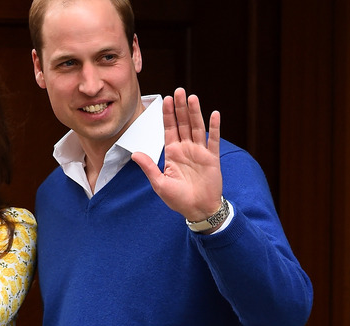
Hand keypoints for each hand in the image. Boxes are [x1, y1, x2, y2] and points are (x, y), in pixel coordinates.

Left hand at [131, 87, 222, 221]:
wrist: (197, 210)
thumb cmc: (177, 199)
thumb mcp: (159, 183)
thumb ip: (149, 167)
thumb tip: (134, 153)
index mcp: (172, 153)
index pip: (169, 129)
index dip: (168, 114)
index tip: (166, 99)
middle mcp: (186, 149)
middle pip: (183, 124)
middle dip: (180, 108)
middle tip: (178, 91)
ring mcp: (200, 152)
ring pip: (197, 128)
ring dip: (195, 113)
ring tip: (192, 98)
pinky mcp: (212, 158)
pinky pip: (213, 140)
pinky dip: (214, 128)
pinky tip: (214, 114)